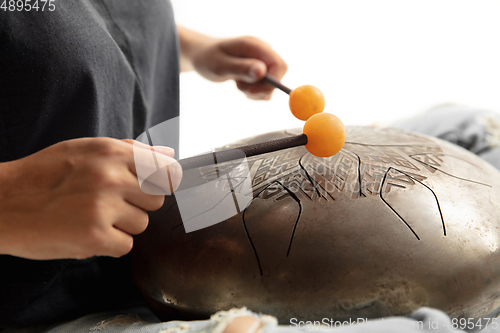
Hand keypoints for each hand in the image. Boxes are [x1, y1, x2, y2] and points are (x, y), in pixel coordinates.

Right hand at [0, 138, 180, 259]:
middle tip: (109, 203)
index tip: (149, 188)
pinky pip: (125, 245)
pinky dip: (109, 244)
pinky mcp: (94, 237)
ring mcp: (103, 207)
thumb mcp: (85, 149)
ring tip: (91, 217)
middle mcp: (111, 177)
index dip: (161, 182)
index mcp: (111, 152)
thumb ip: (132, 151)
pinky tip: (86, 232)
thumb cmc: (44, 175)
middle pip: (156, 199)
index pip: (166, 170)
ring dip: (122, 225)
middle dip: (138, 204)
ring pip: (141, 224)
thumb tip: (170, 155)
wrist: (1, 203)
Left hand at [178, 26, 286, 99]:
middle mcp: (262, 51)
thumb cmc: (207, 58)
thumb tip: (261, 71)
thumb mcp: (220, 66)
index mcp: (255, 45)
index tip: (251, 91)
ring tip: (237, 83)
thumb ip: (241, 68)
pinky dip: (253, 91)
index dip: (272, 81)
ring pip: (271, 84)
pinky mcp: (259, 69)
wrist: (201, 56)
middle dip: (261, 88)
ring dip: (255, 91)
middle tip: (240, 87)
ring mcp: (262, 60)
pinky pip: (265, 87)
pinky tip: (240, 84)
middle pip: (278, 75)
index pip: (279, 65)